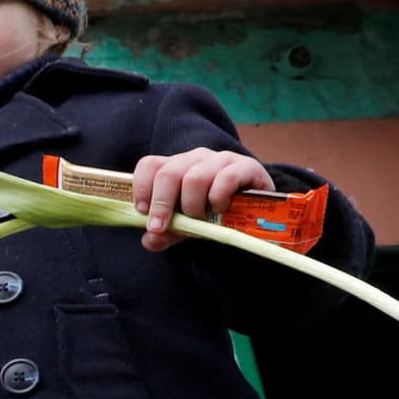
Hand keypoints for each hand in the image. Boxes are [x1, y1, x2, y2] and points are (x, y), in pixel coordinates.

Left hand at [130, 149, 272, 252]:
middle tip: (162, 226)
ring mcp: (220, 159)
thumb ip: (166, 233)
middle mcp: (196, 158)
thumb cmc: (213, 213)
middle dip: (161, 204)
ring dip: (192, 205)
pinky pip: (225, 178)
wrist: (256, 210)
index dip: (141, 187)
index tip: (142, 211)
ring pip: (195, 177)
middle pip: (169, 173)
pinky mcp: (245, 166)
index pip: (150, 164)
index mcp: (176, 166)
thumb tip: (151, 240)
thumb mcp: (185, 225)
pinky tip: (220, 209)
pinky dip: (218, 198)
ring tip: (199, 219)